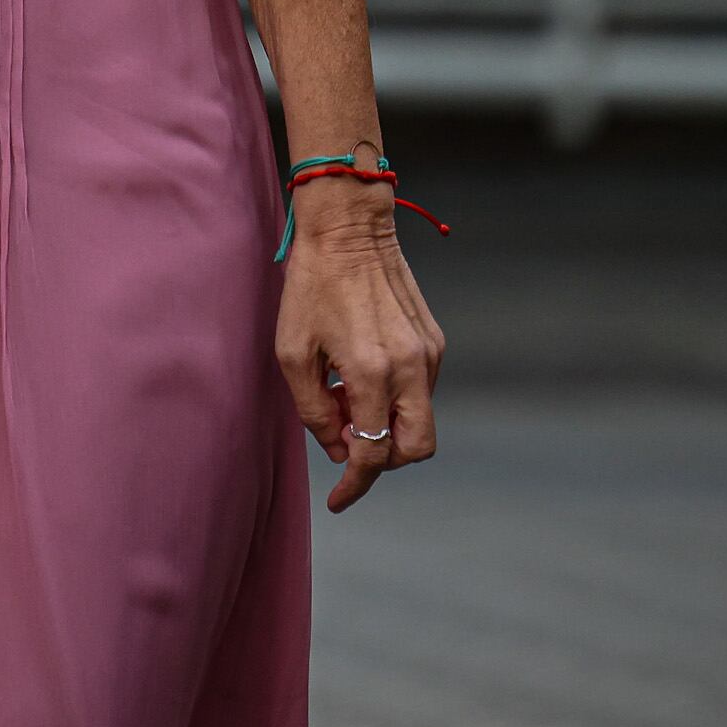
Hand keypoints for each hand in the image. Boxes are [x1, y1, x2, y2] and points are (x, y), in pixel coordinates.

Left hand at [277, 178, 443, 513]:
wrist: (349, 228)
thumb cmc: (312, 285)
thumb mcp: (293, 352)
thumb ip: (315, 410)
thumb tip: (339, 447)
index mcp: (373, 372)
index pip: (375, 454)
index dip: (355, 484)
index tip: (339, 499)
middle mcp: (411, 366)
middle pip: (417, 448)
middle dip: (385, 460)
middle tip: (347, 441)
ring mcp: (429, 352)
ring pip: (420, 418)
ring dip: (387, 423)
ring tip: (344, 392)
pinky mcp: (434, 339)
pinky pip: (420, 388)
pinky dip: (394, 396)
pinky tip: (360, 371)